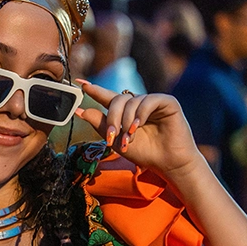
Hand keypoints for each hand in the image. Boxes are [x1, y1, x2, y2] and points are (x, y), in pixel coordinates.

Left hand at [75, 81, 204, 188]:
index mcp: (125, 112)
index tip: (79, 83)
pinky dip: (140, 114)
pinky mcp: (167, 102)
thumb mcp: (116, 140)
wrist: (166, 162)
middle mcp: (138, 104)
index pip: (107, 96)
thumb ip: (99, 124)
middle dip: (111, 118)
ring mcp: (152, 102)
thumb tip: (79, 111)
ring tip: (128, 138)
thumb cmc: (144, 152)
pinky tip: (138, 127)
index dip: (94, 90)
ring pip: (131, 101)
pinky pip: (148, 101)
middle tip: (111, 136)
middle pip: (117, 100)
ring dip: (126, 121)